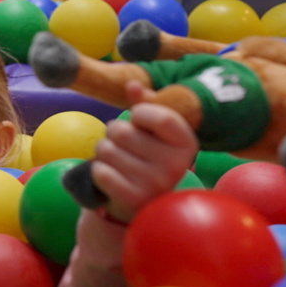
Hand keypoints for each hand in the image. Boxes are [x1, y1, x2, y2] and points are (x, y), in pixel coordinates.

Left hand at [90, 81, 199, 222]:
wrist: (144, 201)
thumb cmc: (146, 156)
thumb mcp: (152, 131)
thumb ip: (144, 105)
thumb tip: (132, 85)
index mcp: (186, 144)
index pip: (160, 117)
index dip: (139, 113)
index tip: (138, 120)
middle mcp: (176, 165)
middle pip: (122, 131)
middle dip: (113, 133)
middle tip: (123, 145)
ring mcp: (155, 184)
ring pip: (105, 149)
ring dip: (104, 152)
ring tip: (118, 160)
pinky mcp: (133, 199)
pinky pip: (100, 171)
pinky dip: (98, 170)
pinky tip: (112, 175)